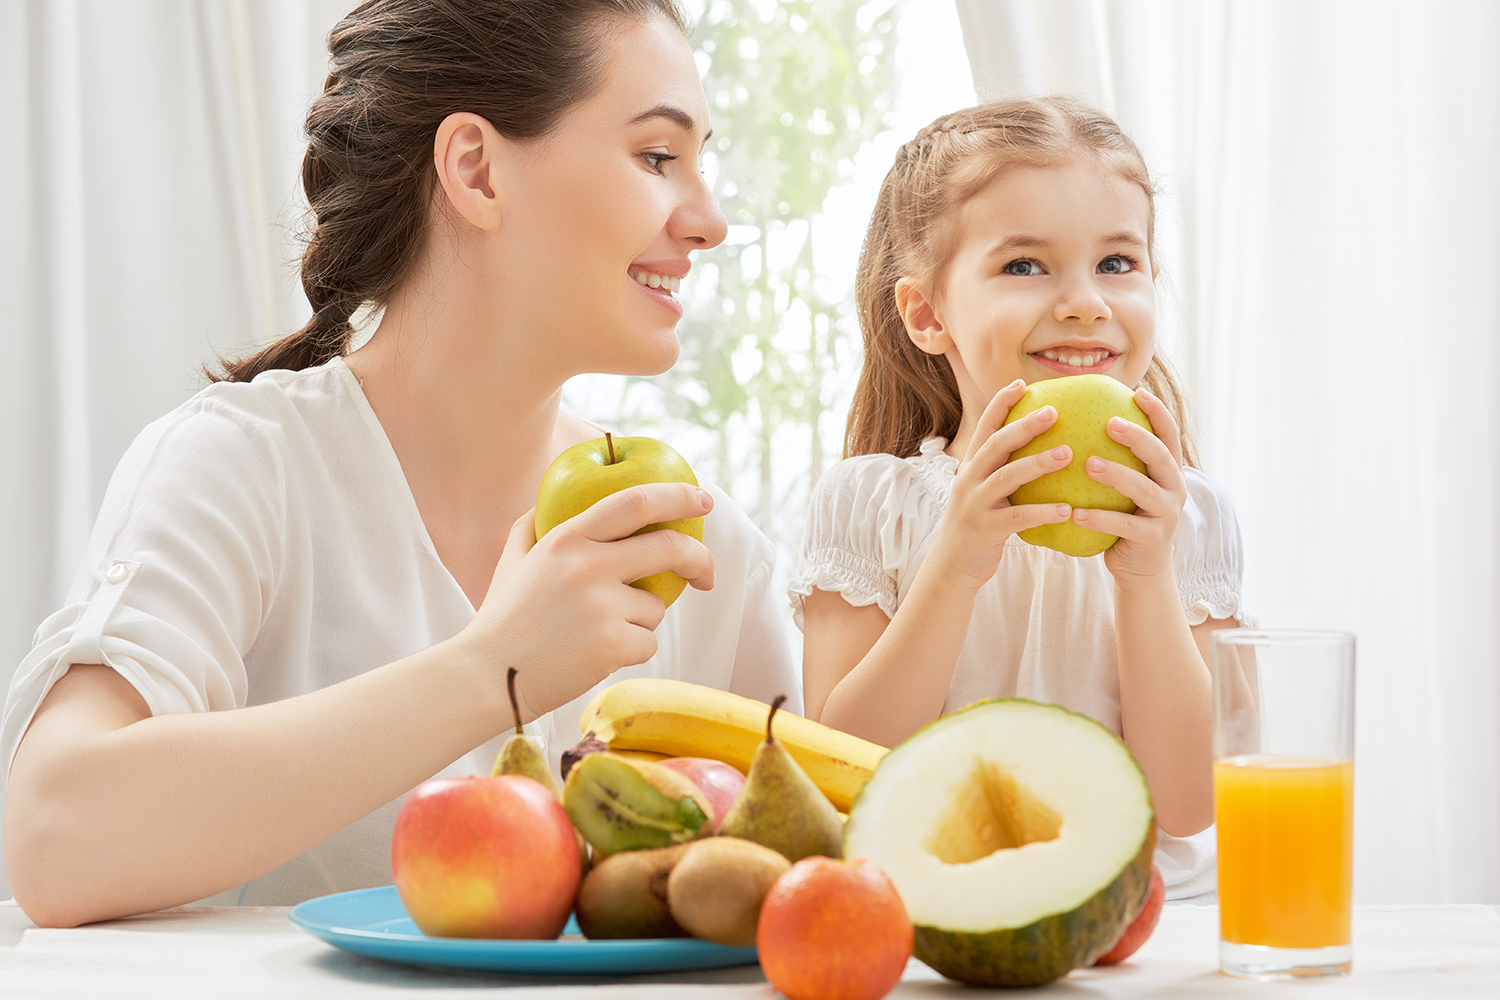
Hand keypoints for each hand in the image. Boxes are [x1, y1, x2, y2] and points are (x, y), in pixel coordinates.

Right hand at [463, 483, 715, 718]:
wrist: (484, 676)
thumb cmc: (501, 619)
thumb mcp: (514, 559)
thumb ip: (537, 525)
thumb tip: (559, 499)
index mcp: (566, 538)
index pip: (635, 501)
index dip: (678, 496)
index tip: (703, 500)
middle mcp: (588, 564)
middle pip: (669, 547)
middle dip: (700, 560)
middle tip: (706, 575)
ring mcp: (602, 604)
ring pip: (655, 607)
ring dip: (639, 621)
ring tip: (593, 635)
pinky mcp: (612, 642)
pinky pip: (648, 642)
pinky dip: (630, 651)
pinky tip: (593, 656)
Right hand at [934, 379, 1073, 590]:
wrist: (951, 567)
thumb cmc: (978, 527)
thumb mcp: (985, 493)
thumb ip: (1004, 472)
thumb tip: (1041, 451)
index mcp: (971, 468)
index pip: (985, 428)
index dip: (1001, 404)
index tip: (1022, 383)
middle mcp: (969, 480)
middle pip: (996, 445)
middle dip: (1024, 425)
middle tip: (1054, 411)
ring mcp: (975, 504)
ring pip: (1007, 476)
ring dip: (1038, 462)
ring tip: (1067, 453)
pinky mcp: (986, 530)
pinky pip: (1018, 518)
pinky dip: (1043, 512)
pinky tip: (1068, 509)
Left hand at [1072, 387, 1186, 580]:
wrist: (1140, 568)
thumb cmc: (1125, 518)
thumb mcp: (1126, 488)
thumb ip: (1117, 460)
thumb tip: (1083, 421)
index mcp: (1169, 472)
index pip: (1169, 435)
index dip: (1158, 412)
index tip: (1138, 392)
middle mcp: (1174, 489)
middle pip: (1161, 456)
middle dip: (1137, 437)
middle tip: (1109, 423)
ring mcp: (1166, 514)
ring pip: (1144, 489)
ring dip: (1116, 475)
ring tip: (1088, 464)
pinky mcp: (1151, 539)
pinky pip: (1123, 526)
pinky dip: (1100, 518)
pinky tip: (1076, 513)